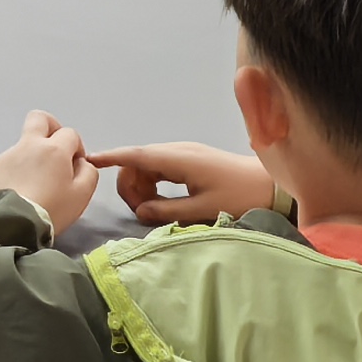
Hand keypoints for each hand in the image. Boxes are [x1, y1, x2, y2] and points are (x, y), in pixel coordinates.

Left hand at [0, 112, 100, 235]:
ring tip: (35, 184)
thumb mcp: (82, 194)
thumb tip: (81, 162)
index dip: (76, 147)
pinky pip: (8, 164)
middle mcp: (29, 145)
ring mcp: (7, 155)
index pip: (70, 133)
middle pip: (39, 118)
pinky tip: (19, 191)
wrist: (13, 223)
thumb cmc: (52, 209)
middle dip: (51, 128)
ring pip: (23, 145)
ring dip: (32, 157)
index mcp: (54, 149)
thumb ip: (88, 172)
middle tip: (55, 149)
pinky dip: (16, 172)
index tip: (74, 165)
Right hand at [93, 140, 273, 224]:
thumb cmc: (240, 197)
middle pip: (137, 162)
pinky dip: (153, 183)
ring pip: (147, 166)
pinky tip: (162, 200)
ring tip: (153, 209)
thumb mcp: (202, 210)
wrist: (273, 186)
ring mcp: (185, 154)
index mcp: (178, 159)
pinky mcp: (191, 161)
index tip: (89, 160)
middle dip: (130, 184)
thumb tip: (139, 210)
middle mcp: (178, 151)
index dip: (110, 158)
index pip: (135, 155)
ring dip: (142, 186)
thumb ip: (166, 211)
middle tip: (141, 210)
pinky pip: (160, 168)